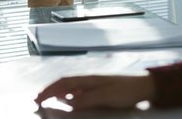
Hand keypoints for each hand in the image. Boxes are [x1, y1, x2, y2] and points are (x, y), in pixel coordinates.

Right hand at [35, 74, 155, 110]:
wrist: (144, 88)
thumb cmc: (125, 91)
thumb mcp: (105, 96)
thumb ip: (85, 99)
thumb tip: (66, 102)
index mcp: (89, 79)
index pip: (64, 82)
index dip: (49, 89)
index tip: (36, 98)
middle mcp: (89, 80)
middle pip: (65, 84)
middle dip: (50, 91)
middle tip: (37, 101)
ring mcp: (95, 85)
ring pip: (71, 89)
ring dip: (58, 94)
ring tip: (48, 102)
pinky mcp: (100, 91)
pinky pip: (79, 93)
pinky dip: (69, 97)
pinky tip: (68, 103)